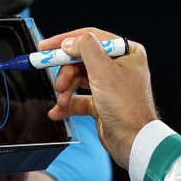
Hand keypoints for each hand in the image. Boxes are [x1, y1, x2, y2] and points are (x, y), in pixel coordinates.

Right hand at [39, 28, 158, 169]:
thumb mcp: (104, 71)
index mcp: (126, 52)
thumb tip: (69, 41)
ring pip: (77, 78)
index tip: (46, 46)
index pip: (90, 38)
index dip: (66, 41)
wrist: (134, 142)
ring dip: (66, 89)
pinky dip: (68, 103)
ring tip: (61, 101)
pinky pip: (79, 97)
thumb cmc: (128, 108)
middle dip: (66, 72)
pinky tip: (58, 111)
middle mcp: (118, 65)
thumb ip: (85, 49)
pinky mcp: (102, 101)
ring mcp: (109, 84)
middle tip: (57, 82)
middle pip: (81, 60)